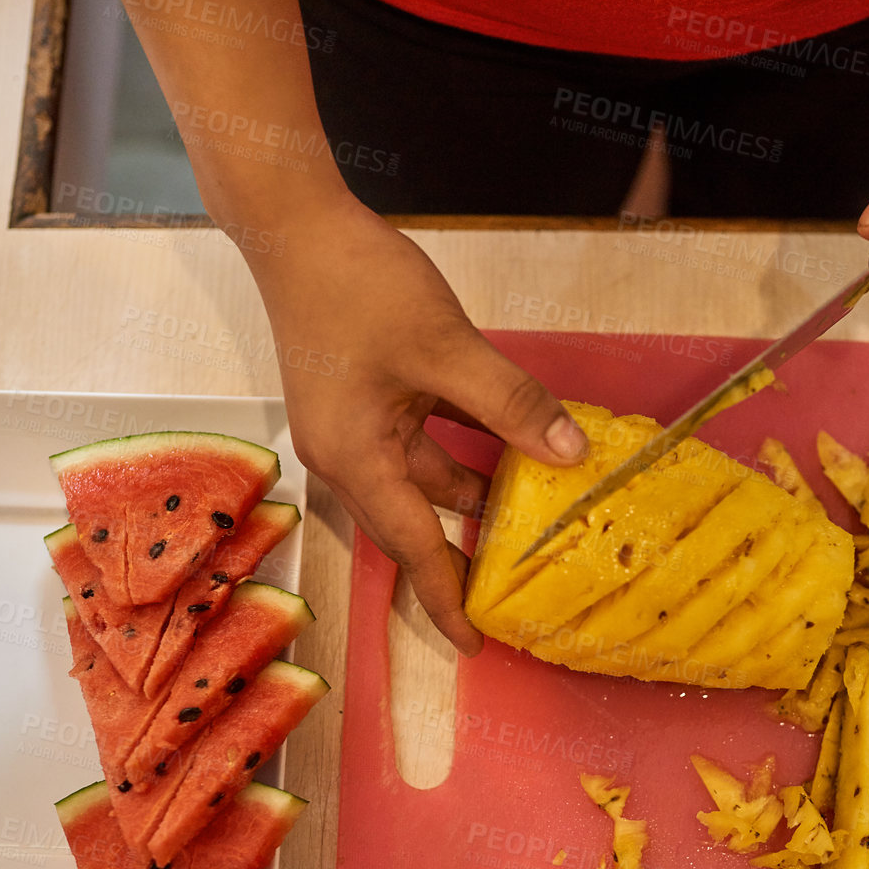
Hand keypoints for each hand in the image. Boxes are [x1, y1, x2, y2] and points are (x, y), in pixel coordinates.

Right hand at [248, 193, 587, 654]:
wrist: (296, 225)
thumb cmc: (358, 286)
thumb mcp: (446, 348)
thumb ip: (511, 404)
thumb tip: (571, 456)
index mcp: (356, 460)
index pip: (413, 548)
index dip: (447, 598)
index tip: (478, 643)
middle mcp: (349, 456)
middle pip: (414, 524)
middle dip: (463, 557)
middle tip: (516, 590)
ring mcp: (356, 427)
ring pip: (425, 478)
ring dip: (473, 498)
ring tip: (532, 522)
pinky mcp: (367, 397)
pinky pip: (424, 440)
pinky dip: (464, 449)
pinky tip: (513, 449)